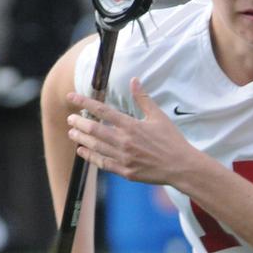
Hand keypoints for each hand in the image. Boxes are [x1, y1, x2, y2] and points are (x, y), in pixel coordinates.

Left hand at [66, 78, 195, 185]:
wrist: (181, 167)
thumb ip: (143, 99)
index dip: (84, 102)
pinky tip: (82, 152)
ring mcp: (124, 158)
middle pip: (94, 129)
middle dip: (78, 123)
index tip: (71, 97)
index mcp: (131, 125)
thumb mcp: (159, 116)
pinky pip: (103, 163)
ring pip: (95, 146)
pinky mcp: (126, 172)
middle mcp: (124, 141)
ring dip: (81, 139)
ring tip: (72, 133)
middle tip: (70, 119)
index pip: (102, 110)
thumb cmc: (172, 141)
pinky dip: (91, 157)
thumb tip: (134, 80)